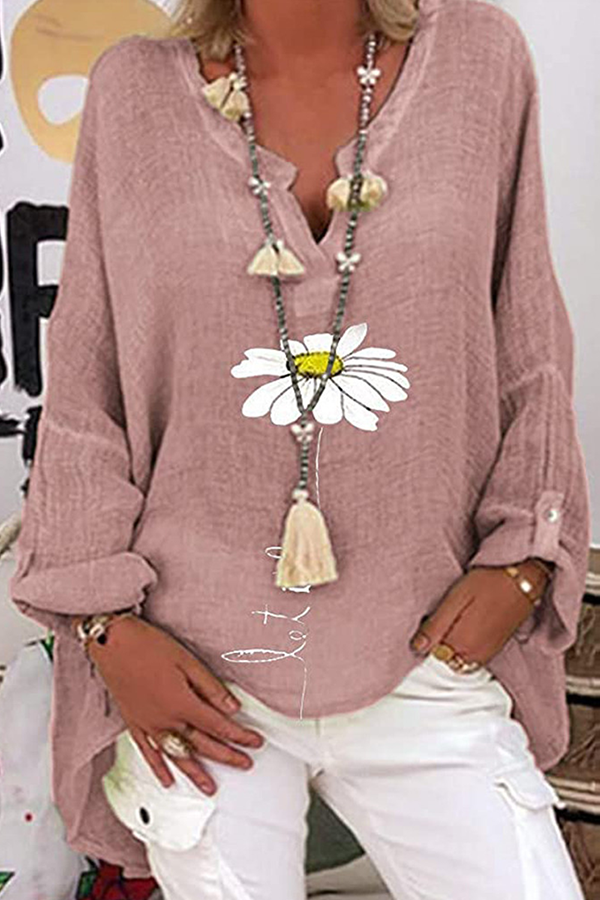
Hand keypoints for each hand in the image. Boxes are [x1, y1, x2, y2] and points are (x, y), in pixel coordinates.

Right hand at [85, 615, 264, 794]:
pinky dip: (159, 769)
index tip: (254, 742)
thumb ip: (210, 687)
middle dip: (226, 756)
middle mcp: (165, 720)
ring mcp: (148, 725)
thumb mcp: (187, 661)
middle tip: (244, 763)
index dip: (239, 736)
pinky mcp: (134, 723)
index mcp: (182, 703)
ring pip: (177, 755)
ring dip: (196, 773)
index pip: (218, 726)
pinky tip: (168, 781)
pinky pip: (148, 753)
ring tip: (210, 787)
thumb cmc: (148, 645)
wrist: (112, 642)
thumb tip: (232, 707)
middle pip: (202, 744)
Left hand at [409, 560, 549, 665]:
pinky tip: (463, 627)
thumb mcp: (456, 598)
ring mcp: (486, 654)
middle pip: (444, 661)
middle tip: (436, 622)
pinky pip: (471, 658)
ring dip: (450, 647)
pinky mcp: (494, 650)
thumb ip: (436, 626)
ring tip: (451, 621)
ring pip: (457, 661)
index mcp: (462, 645)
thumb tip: (417, 647)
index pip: (432, 658)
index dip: (424, 643)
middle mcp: (475, 656)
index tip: (424, 627)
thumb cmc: (489, 584)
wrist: (525, 581)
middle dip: (436, 647)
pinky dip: (463, 648)